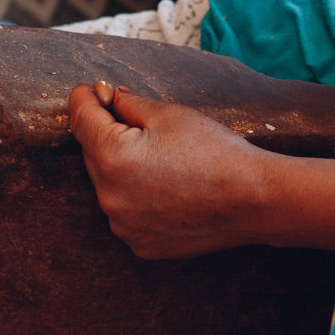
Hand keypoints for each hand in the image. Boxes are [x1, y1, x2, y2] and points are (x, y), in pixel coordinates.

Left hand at [67, 81, 272, 258]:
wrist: (253, 200)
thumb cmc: (215, 152)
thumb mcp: (169, 114)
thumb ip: (128, 104)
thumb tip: (108, 99)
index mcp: (112, 158)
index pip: (80, 119)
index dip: (84, 98)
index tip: (90, 90)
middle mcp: (109, 197)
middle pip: (91, 153)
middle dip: (107, 134)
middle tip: (138, 123)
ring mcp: (123, 226)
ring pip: (108, 185)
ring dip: (121, 169)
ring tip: (162, 162)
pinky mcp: (140, 244)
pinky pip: (126, 213)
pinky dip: (136, 198)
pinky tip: (167, 189)